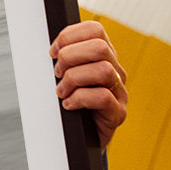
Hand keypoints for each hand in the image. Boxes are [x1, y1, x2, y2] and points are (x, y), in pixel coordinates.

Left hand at [50, 21, 127, 148]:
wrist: (80, 139)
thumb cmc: (71, 105)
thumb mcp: (65, 77)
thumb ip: (63, 60)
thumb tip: (50, 50)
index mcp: (103, 57)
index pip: (94, 30)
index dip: (69, 36)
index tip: (53, 52)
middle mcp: (115, 71)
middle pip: (100, 47)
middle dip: (70, 57)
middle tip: (57, 73)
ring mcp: (120, 92)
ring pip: (103, 70)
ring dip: (74, 79)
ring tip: (62, 91)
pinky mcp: (118, 113)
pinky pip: (103, 97)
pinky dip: (79, 99)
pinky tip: (69, 105)